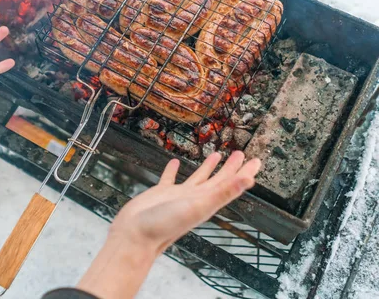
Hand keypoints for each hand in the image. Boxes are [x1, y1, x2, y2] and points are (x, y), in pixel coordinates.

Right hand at [77, 152, 260, 298]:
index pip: (231, 185)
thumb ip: (223, 193)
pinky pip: (170, 179)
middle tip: (240, 154)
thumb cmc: (164, 225)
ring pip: (198, 178)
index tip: (256, 161)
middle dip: (231, 168)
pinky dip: (174, 170)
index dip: (244, 173)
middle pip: (218, 180)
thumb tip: (248, 181)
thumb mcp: (198, 206)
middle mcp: (196, 199)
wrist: (135, 236)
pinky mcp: (160, 194)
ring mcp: (178, 196)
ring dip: (208, 167)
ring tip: (217, 154)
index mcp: (207, 202)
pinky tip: (175, 162)